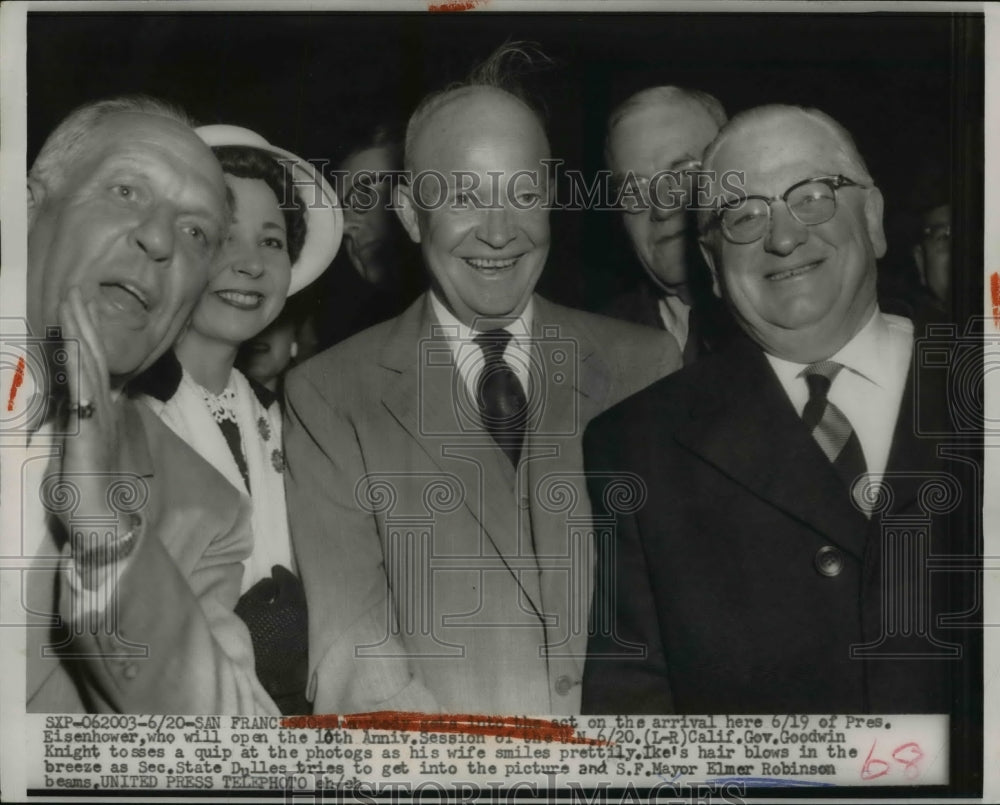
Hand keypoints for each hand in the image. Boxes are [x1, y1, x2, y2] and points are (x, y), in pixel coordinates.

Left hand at [54, 287, 125, 533]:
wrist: (102, 523)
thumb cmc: (88, 497)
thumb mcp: (75, 456)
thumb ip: (74, 431)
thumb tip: (69, 414)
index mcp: (100, 415)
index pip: (93, 368)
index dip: (88, 336)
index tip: (81, 308)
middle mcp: (104, 410)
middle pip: (94, 357)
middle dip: (85, 321)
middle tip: (80, 288)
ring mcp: (98, 417)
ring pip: (90, 364)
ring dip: (82, 331)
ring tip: (76, 300)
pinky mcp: (89, 429)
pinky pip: (83, 388)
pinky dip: (79, 362)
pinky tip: (74, 341)